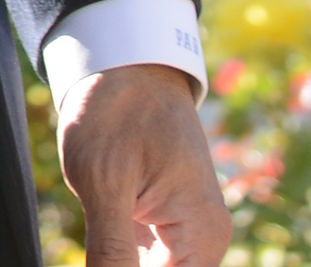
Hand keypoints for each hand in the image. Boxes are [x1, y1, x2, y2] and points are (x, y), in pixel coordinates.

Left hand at [60, 60, 230, 266]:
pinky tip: (105, 226)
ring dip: (122, 259)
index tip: (105, 251)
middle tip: (103, 221)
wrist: (124, 63)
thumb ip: (111, 252)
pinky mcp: (171, 222)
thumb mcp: (103, 182)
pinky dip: (123, 254)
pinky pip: (150, 259)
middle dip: (122, 264)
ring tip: (107, 212)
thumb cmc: (115, 109)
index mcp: (202, 234)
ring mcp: (191, 230)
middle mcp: (206, 238)